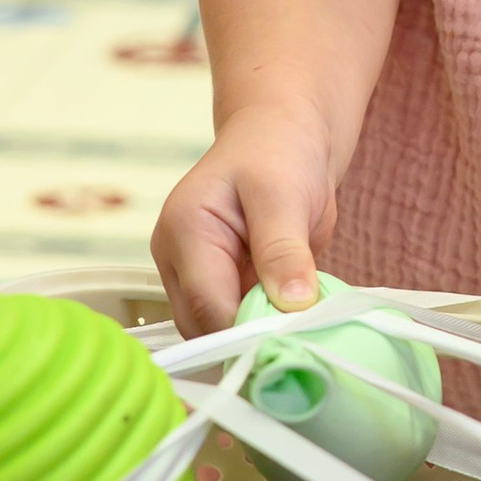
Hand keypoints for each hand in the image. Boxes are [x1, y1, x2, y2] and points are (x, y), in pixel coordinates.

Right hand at [152, 102, 338, 336]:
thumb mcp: (283, 194)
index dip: (249, 330)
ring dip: (258, 336)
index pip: (207, 304)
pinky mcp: (221, 286)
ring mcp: (196, 276)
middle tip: (301, 342)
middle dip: (250, 339)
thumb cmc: (277, 152)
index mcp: (185, 232)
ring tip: (301, 331)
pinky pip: (237, 321)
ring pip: (219, 331)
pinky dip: (265, 327)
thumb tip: (293, 304)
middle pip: (205, 326)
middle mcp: (179, 260)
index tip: (293, 341)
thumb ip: (283, 250)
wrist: (285, 138)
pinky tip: (295, 323)